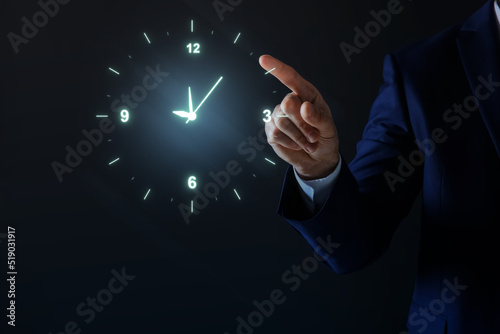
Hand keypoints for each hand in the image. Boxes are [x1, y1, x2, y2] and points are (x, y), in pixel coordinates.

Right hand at [259, 55, 339, 179]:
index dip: (276, 68)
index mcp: (306, 94)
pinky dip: (290, 143)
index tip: (263, 59)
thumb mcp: (328, 128)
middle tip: (313, 135)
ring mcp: (278, 116)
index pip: (291, 78)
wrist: (318, 159)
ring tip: (308, 142)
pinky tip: (297, 145)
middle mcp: (290, 101)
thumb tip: (304, 106)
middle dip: (302, 124)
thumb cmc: (325, 138)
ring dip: (298, 136)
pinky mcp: (271, 131)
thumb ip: (318, 117)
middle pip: (287, 104)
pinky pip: (276, 134)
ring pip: (282, 122)